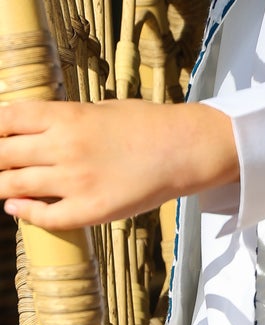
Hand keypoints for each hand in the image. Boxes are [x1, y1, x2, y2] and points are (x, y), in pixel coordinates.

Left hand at [0, 99, 238, 227]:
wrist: (185, 149)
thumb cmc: (147, 124)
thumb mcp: (100, 108)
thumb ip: (64, 119)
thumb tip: (32, 131)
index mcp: (67, 117)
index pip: (7, 120)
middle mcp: (65, 147)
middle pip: (2, 155)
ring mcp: (75, 181)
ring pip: (14, 186)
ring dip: (2, 187)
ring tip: (2, 186)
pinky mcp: (90, 209)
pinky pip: (44, 216)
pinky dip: (24, 212)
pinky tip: (17, 207)